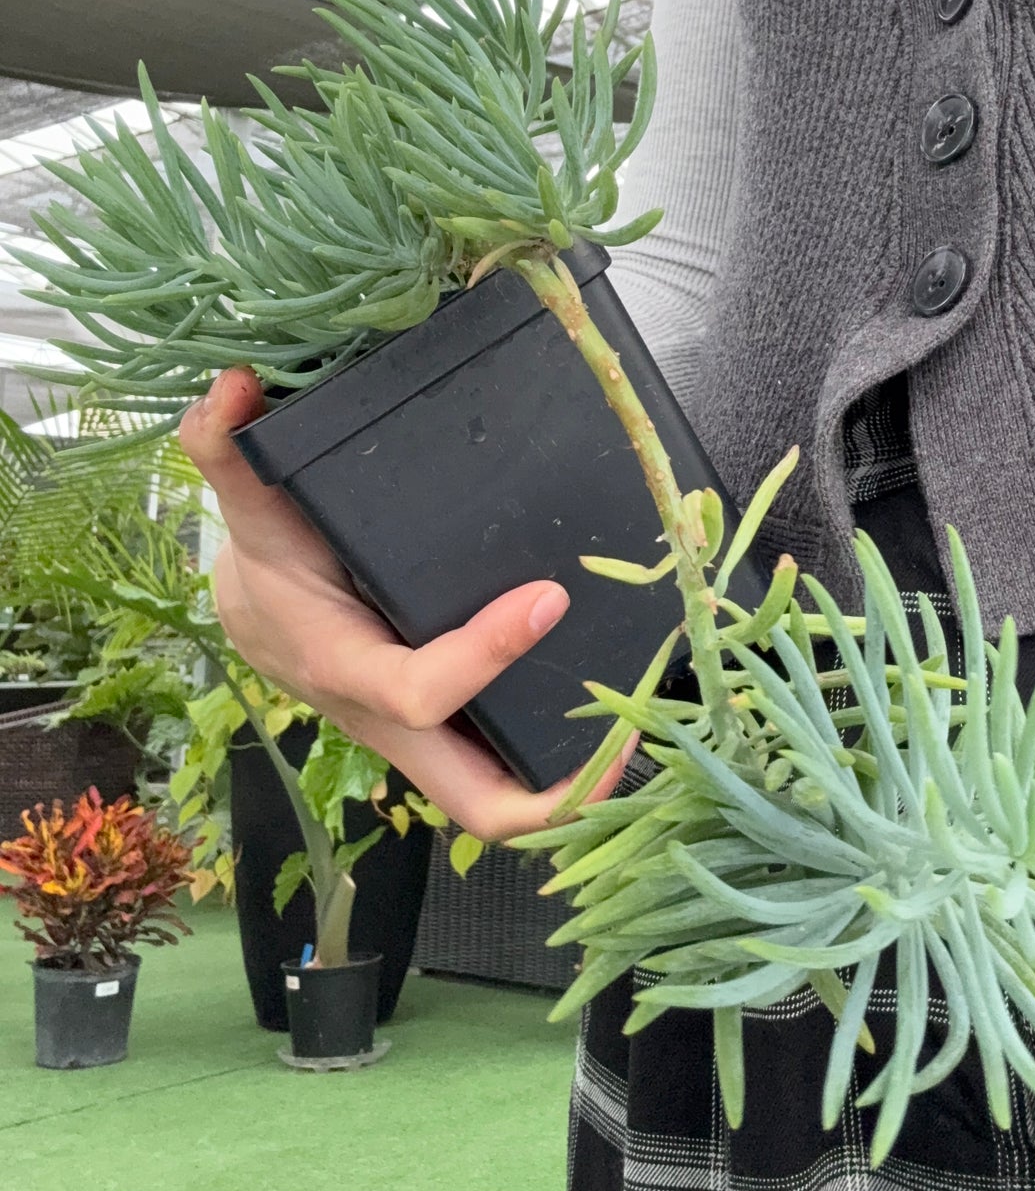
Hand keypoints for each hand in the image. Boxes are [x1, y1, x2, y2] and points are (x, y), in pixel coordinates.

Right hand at [178, 368, 633, 840]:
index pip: (421, 692)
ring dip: (578, 780)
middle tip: (633, 732)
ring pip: (503, 797)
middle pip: (479, 804)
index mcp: (348, 670)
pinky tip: (616, 702)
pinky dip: (563, 755)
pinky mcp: (451, 728)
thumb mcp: (248, 502)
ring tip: (647, 719)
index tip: (548, 596)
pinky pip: (509, 766)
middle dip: (561, 794)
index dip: (486, 655)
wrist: (254, 608)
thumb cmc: (266, 556)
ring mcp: (428, 737)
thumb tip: (232, 387)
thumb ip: (229, 447)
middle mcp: (394, 722)